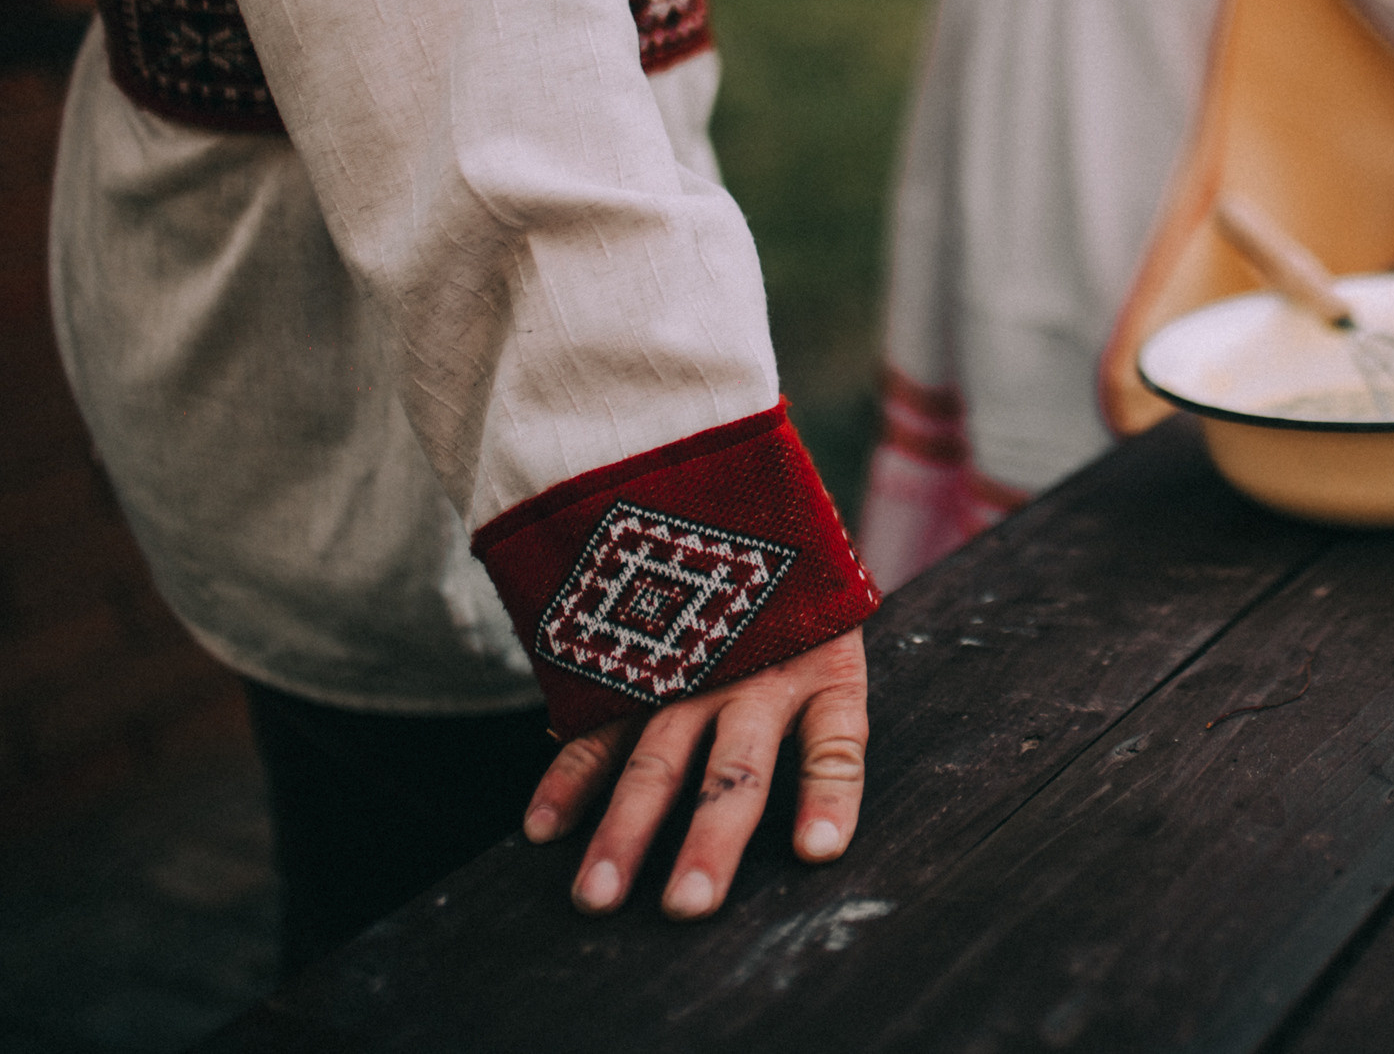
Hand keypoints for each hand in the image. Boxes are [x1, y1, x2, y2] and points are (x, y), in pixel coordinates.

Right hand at [523, 627, 869, 919]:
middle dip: (711, 841)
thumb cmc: (798, 594)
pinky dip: (567, 779)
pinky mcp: (640, 663)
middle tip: (688, 907)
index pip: (835, 742)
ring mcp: (691, 673)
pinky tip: (543, 829)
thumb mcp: (837, 631)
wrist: (731, 499)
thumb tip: (820, 831)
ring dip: (625, 831)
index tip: (819, 851)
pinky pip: (598, 728)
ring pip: (657, 763)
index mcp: (822, 671)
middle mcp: (756, 679)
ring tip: (599, 896)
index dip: (829, 796)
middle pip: (735, 771)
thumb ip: (827, 714)